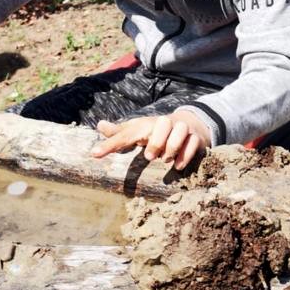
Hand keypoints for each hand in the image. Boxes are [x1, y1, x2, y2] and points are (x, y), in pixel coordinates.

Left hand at [92, 109, 210, 169]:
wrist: (189, 124)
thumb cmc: (156, 131)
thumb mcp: (137, 131)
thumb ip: (119, 133)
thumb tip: (99, 125)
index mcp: (146, 124)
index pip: (126, 133)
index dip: (111, 143)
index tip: (95, 154)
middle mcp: (165, 123)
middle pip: (162, 123)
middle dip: (156, 141)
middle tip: (150, 157)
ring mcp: (182, 129)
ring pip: (180, 130)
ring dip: (172, 147)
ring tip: (165, 160)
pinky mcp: (195, 138)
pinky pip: (193, 143)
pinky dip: (185, 155)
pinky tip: (177, 166)